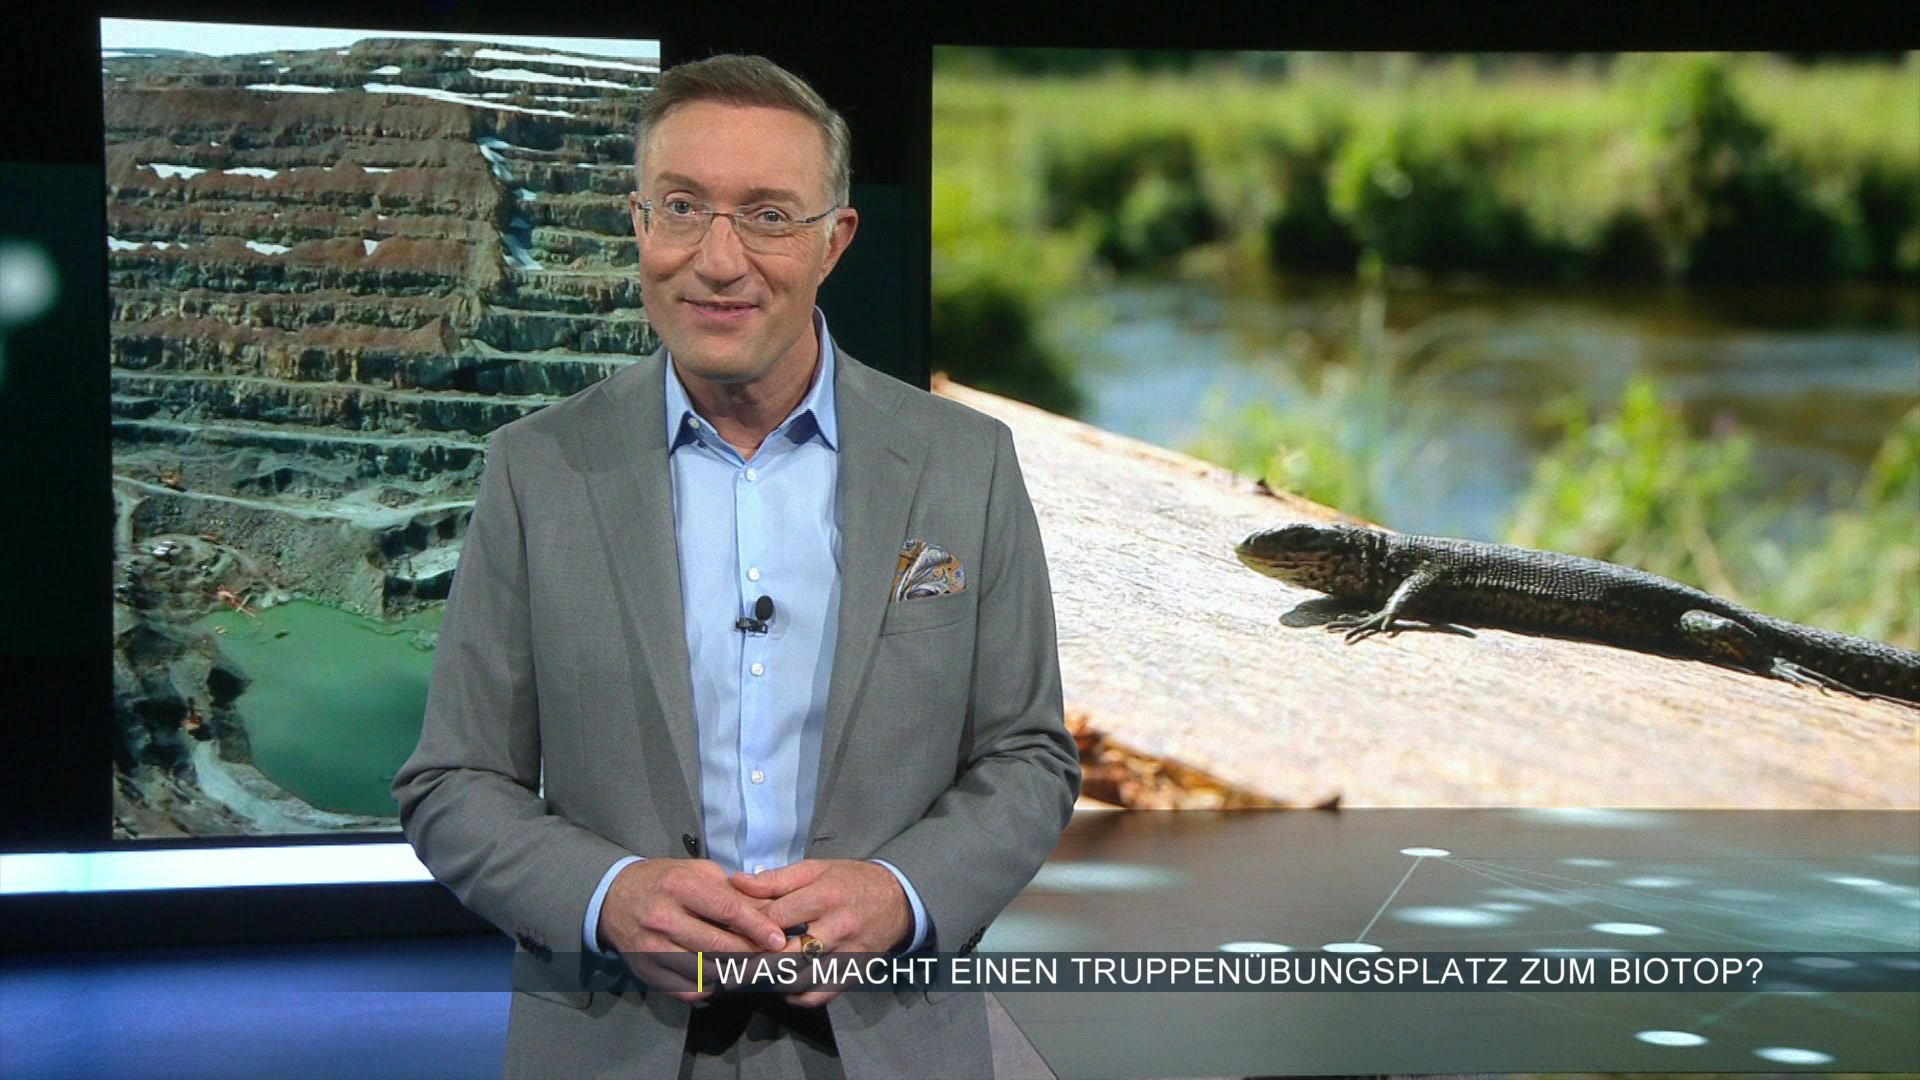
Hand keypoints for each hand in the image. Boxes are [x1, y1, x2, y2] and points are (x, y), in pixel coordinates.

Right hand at [598, 859, 787, 1001]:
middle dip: (751, 954)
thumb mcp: (696, 872)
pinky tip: (722, 978)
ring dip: (733, 974)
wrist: (613, 898)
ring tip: (751, 969)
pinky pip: (687, 989)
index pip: (727, 910)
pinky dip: (710, 988)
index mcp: (680, 887)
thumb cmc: (663, 881)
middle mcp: (664, 918)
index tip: (777, 939)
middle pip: (719, 945)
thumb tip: (767, 911)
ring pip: (705, 971)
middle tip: (770, 958)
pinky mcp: (647, 971)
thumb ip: (730, 891)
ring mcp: (652, 948)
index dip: (757, 927)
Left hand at [731, 860, 911, 1006]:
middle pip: (785, 955)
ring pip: (800, 979)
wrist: (899, 899)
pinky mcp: (853, 973)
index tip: (728, 931)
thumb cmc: (850, 881)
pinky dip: (796, 996)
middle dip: (752, 962)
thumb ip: (775, 879)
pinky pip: (820, 995)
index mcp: (825, 896)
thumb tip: (738, 882)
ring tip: (747, 979)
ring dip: (770, 983)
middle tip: (726, 967)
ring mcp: (847, 954)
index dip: (748, 927)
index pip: (776, 918)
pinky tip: (782, 988)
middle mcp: (837, 927)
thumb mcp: (815, 870)